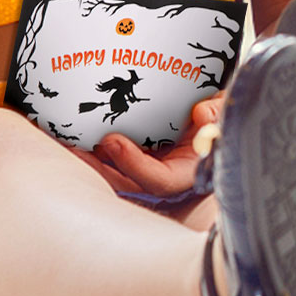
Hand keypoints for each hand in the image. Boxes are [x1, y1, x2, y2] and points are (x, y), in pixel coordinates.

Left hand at [72, 95, 222, 197]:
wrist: (221, 111)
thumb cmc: (227, 115)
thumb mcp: (230, 110)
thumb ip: (218, 112)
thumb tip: (199, 112)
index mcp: (192, 171)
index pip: (160, 181)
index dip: (134, 165)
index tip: (113, 141)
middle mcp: (169, 175)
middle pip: (128, 185)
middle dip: (98, 169)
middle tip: (72, 148)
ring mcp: (155, 166)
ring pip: (117, 175)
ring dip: (92, 161)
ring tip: (65, 141)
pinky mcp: (144, 156)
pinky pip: (117, 160)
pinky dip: (99, 151)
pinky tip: (78, 135)